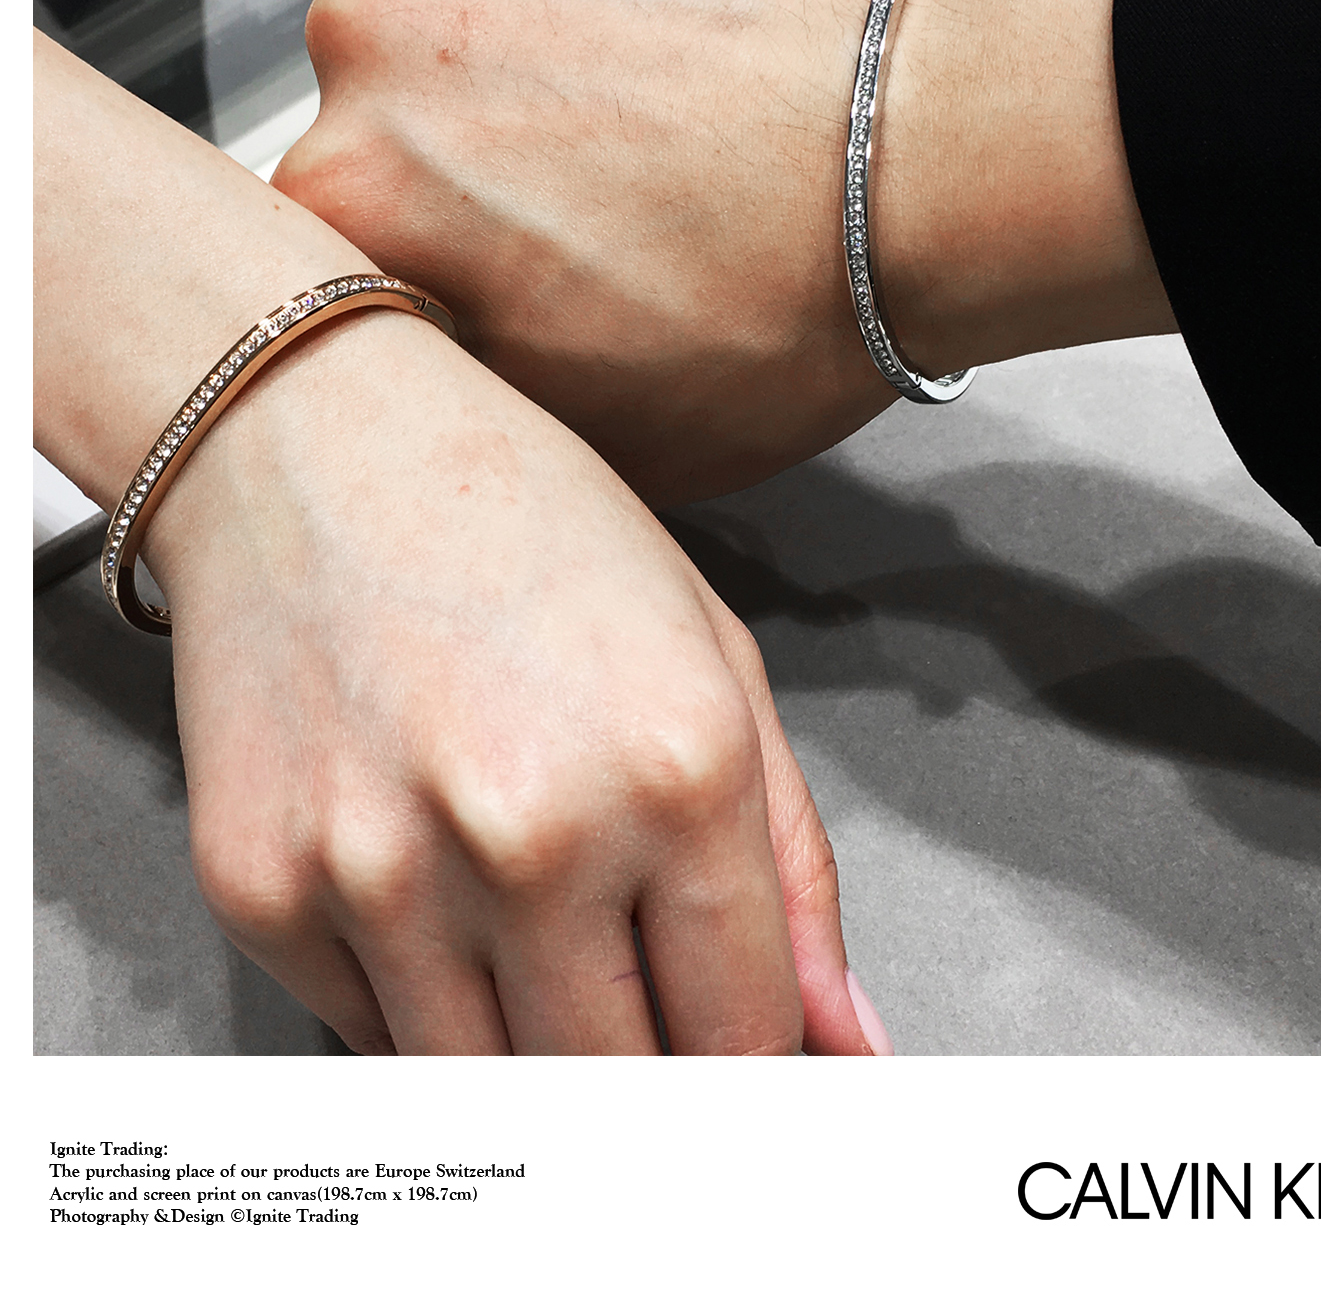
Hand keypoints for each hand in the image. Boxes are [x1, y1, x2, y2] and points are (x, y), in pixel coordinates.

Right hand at [34, 29, 882, 1054]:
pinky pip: (371, 1037)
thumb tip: (839, 1034)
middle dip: (654, 1067)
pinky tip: (439, 894)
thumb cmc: (527, 524)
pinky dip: (424, 1003)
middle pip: (624, 1087)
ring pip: (494, 1091)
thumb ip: (792, 865)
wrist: (313, 445)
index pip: (747, 1034)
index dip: (757, 1065)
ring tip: (539, 938)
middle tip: (646, 1005)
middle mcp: (531, 833)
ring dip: (538, 1050)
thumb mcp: (712, 658)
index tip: (743, 1056)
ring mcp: (381, 872)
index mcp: (676, 766)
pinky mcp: (264, 891)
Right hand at [274, 0, 1171, 506]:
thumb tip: (451, 376)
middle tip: (569, 259)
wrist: (924, 162)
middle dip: (451, 215)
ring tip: (637, 179)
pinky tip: (663, 109)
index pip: (316, 277)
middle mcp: (380, 48)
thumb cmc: (781, 304)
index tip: (471, 326)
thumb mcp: (596, 442)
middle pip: (372, 159)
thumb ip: (471, 401)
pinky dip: (570, 51)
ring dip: (508, 125)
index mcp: (356, 197)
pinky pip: (521, 0)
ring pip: (442, 71)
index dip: (405, 316)